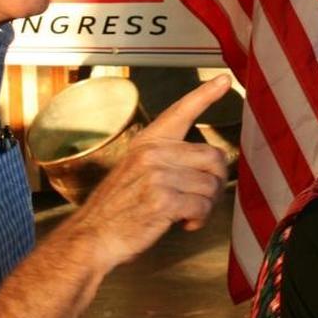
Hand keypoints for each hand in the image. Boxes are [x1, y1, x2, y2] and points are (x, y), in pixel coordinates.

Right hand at [67, 74, 231, 270]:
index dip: (205, 94)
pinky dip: (199, 220)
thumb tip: (210, 164)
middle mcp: (153, 153)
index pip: (180, 112)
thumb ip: (168, 161)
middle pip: (214, 157)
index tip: (224, 80)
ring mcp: (157, 176)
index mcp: (147, 142)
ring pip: (211, 185)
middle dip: (216, 182)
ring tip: (187, 213)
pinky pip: (203, 206)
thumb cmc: (118, 209)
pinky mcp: (163, 200)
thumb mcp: (136, 171)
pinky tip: (184, 223)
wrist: (92, 237)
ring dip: (206, 205)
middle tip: (203, 197)